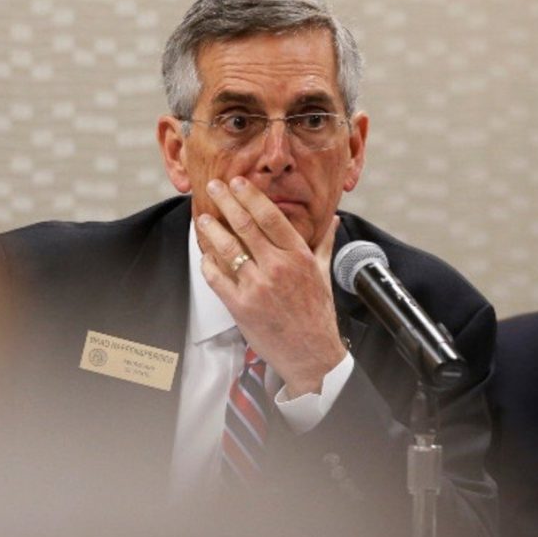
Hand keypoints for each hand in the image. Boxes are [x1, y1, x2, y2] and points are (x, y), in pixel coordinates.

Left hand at [196, 177, 345, 395]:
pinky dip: (208, 263)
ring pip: (227, 249)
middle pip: (245, 226)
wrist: (311, 353)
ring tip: (204, 218)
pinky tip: (204, 254)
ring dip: (212, 230)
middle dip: (226, 202)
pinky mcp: (241, 306)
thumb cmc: (317, 313)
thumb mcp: (323, 273)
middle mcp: (278, 267)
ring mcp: (257, 286)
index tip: (237, 182)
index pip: (270, 217)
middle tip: (213, 186)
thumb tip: (333, 219)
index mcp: (299, 256)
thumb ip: (324, 243)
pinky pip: (216, 278)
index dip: (250, 196)